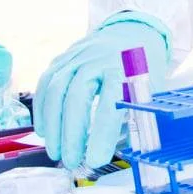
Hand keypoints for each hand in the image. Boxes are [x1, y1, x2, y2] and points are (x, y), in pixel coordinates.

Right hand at [33, 13, 170, 171]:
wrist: (132, 32)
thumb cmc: (143, 69)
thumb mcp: (150, 91)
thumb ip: (136, 118)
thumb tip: (119, 153)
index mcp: (126, 68)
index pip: (111, 103)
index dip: (102, 134)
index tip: (97, 160)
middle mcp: (98, 59)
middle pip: (76, 96)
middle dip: (71, 134)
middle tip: (71, 161)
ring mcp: (77, 56)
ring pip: (56, 89)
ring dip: (52, 125)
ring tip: (55, 151)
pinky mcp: (62, 57)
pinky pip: (45, 82)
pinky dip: (42, 109)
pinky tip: (44, 131)